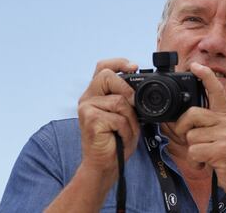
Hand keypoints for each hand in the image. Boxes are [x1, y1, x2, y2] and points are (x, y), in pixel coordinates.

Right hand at [78, 58, 140, 179]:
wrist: (105, 164)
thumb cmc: (116, 139)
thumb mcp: (126, 114)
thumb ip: (128, 98)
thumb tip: (139, 86)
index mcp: (96, 93)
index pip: (103, 67)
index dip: (118, 62)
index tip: (134, 67)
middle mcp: (88, 97)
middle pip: (107, 76)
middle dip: (126, 89)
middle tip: (133, 105)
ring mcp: (86, 107)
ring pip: (119, 100)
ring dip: (130, 119)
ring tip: (125, 130)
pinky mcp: (90, 119)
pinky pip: (118, 117)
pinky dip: (126, 129)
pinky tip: (119, 136)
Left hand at [175, 62, 225, 210]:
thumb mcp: (222, 138)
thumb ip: (207, 127)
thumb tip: (181, 123)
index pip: (216, 91)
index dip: (206, 76)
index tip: (195, 66)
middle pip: (192, 114)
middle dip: (182, 129)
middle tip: (188, 140)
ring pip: (191, 137)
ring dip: (193, 152)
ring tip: (206, 157)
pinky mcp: (223, 150)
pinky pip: (194, 152)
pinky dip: (196, 162)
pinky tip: (207, 165)